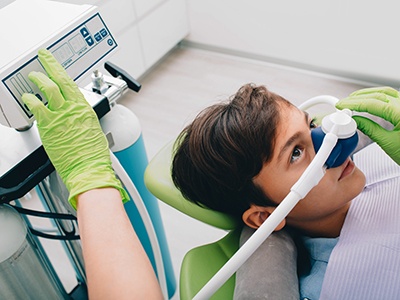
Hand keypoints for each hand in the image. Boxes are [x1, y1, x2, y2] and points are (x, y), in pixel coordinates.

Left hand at [22, 49, 128, 208]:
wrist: (89, 168)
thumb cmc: (92, 155)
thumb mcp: (92, 131)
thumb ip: (80, 120)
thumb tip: (74, 117)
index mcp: (85, 109)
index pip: (71, 83)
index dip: (60, 70)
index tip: (54, 62)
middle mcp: (74, 108)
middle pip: (61, 79)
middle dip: (50, 65)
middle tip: (43, 57)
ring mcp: (61, 116)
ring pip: (49, 89)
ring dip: (39, 80)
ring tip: (33, 77)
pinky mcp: (49, 126)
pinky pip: (37, 107)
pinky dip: (30, 100)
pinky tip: (26, 98)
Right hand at [336, 86, 399, 163]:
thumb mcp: (388, 143)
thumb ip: (370, 129)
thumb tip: (356, 121)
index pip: (373, 103)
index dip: (354, 103)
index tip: (342, 105)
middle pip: (378, 95)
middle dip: (358, 98)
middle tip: (344, 103)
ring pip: (385, 92)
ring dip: (367, 94)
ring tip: (353, 100)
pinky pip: (391, 96)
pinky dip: (377, 96)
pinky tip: (369, 100)